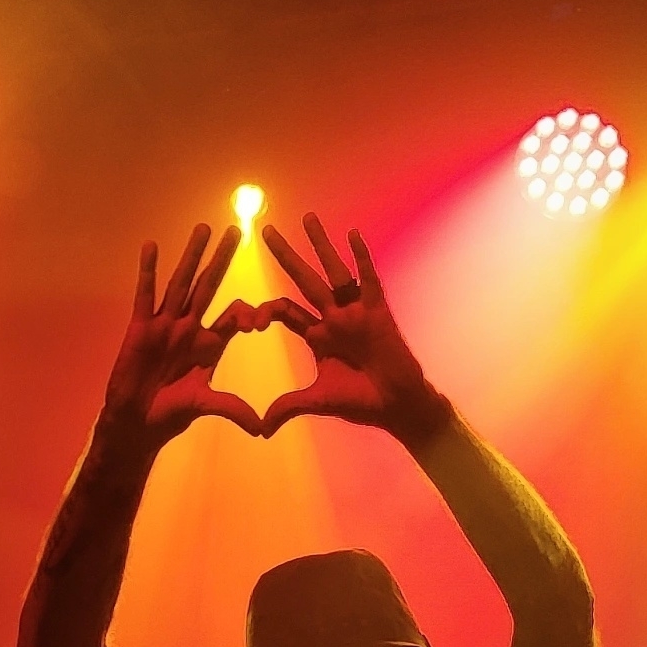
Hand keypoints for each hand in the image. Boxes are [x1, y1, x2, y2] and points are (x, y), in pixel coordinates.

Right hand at [102, 224, 261, 447]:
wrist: (137, 422)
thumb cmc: (170, 413)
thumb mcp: (205, 406)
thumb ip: (232, 409)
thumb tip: (261, 427)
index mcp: (209, 344)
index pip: (233, 316)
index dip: (249, 313)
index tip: (262, 321)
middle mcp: (189, 328)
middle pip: (209, 286)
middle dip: (222, 260)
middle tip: (237, 230)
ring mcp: (165, 325)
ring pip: (181, 283)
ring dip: (192, 256)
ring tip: (203, 228)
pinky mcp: (141, 328)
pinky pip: (146, 295)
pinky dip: (148, 271)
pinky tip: (151, 246)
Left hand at [256, 214, 449, 442]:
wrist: (396, 406)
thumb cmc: (361, 402)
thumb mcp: (317, 401)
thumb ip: (288, 407)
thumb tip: (260, 428)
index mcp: (317, 336)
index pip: (285, 312)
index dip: (264, 312)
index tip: (249, 323)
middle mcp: (333, 318)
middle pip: (304, 280)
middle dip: (285, 256)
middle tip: (265, 230)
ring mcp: (355, 312)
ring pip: (334, 271)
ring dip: (320, 245)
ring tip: (306, 218)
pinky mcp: (377, 311)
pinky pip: (368, 279)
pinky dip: (360, 257)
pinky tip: (351, 234)